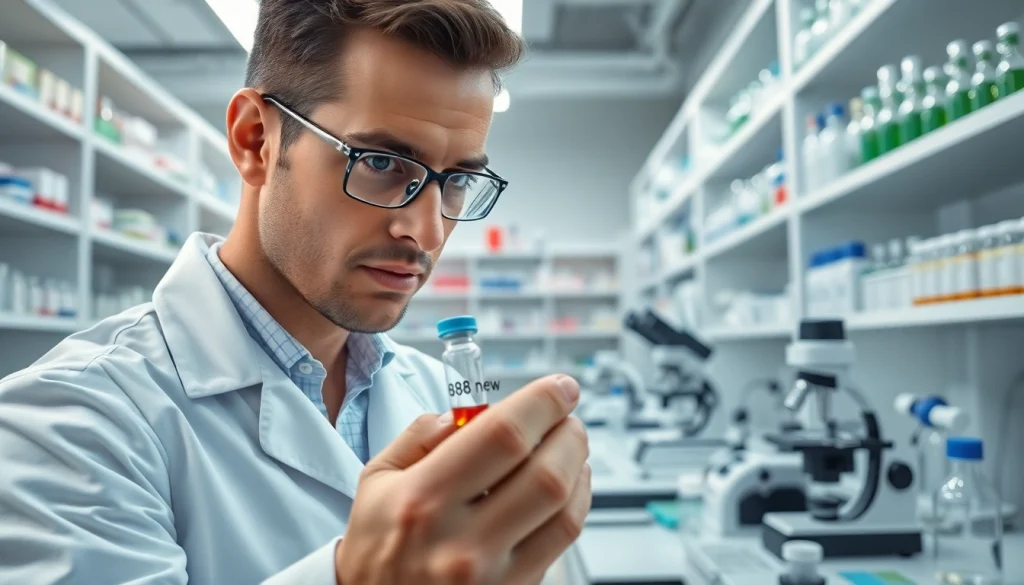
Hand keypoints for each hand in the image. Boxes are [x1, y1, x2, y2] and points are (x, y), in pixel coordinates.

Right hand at [336, 374, 590, 584]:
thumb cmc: (376, 548)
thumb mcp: (376, 482)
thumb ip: (420, 436)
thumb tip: (469, 411)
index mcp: (422, 500)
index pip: (503, 435)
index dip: (543, 403)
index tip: (559, 388)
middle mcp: (460, 541)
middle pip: (545, 472)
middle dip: (569, 432)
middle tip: (566, 416)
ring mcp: (491, 574)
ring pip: (564, 509)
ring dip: (578, 466)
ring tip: (569, 446)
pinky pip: (563, 541)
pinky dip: (576, 502)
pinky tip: (566, 485)